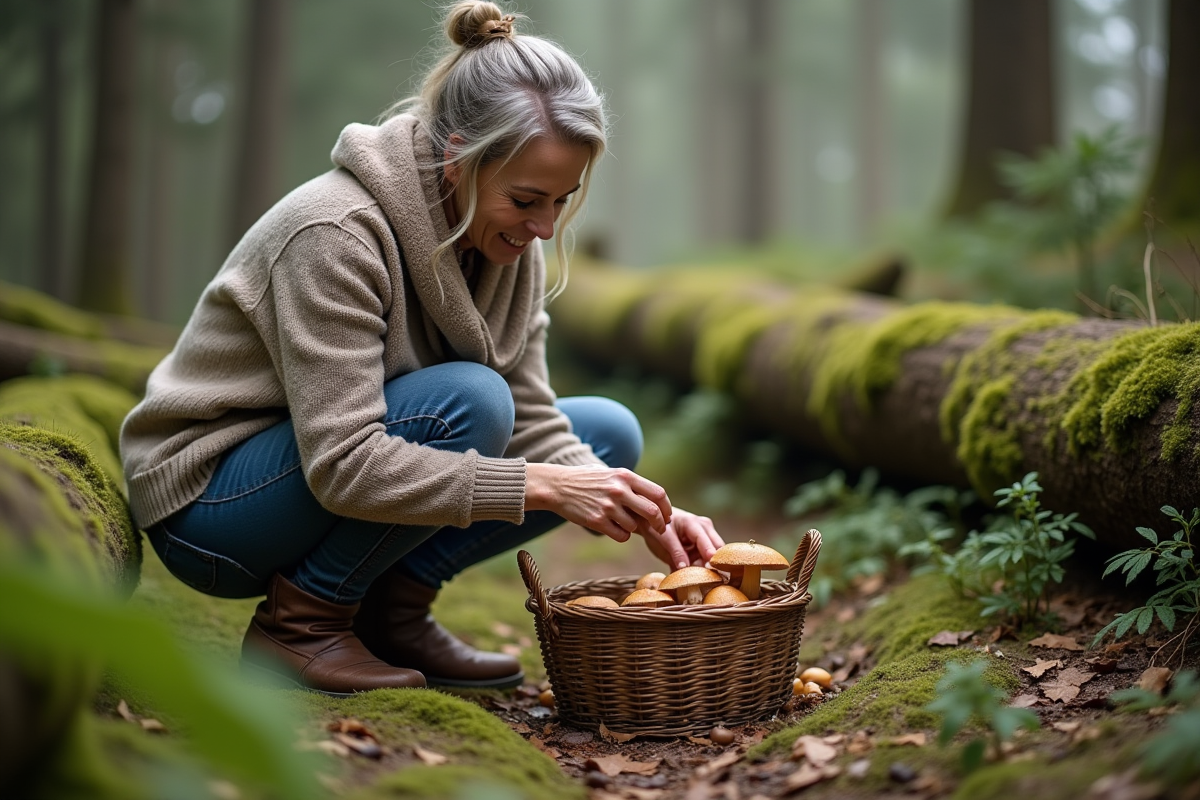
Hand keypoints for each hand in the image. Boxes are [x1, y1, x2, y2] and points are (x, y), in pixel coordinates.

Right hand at [525, 463, 671, 542]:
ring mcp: (608, 506)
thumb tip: (655, 500)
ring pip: (635, 526)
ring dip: (634, 529)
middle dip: (659, 524)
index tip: (666, 516)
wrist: (557, 486)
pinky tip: (614, 528)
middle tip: (659, 529)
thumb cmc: (587, 480)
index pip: (658, 494)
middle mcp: (619, 490)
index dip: (666, 508)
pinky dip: (622, 535)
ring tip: (624, 523)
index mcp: (625, 476)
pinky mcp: (597, 521)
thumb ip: (631, 484)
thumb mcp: (611, 474)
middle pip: (652, 512)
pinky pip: (621, 536)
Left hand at [637, 507, 724, 570]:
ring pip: (715, 555)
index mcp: (693, 523)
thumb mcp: (663, 538)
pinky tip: (696, 575)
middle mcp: (704, 528)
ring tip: (700, 578)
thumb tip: (685, 568)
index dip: (710, 554)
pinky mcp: (703, 548)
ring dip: (708, 567)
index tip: (713, 566)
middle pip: (718, 548)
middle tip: (710, 578)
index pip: (706, 541)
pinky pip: (707, 560)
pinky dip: (703, 568)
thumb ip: (676, 552)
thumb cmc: (658, 528)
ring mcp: (706, 537)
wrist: (654, 523)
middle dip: (715, 563)